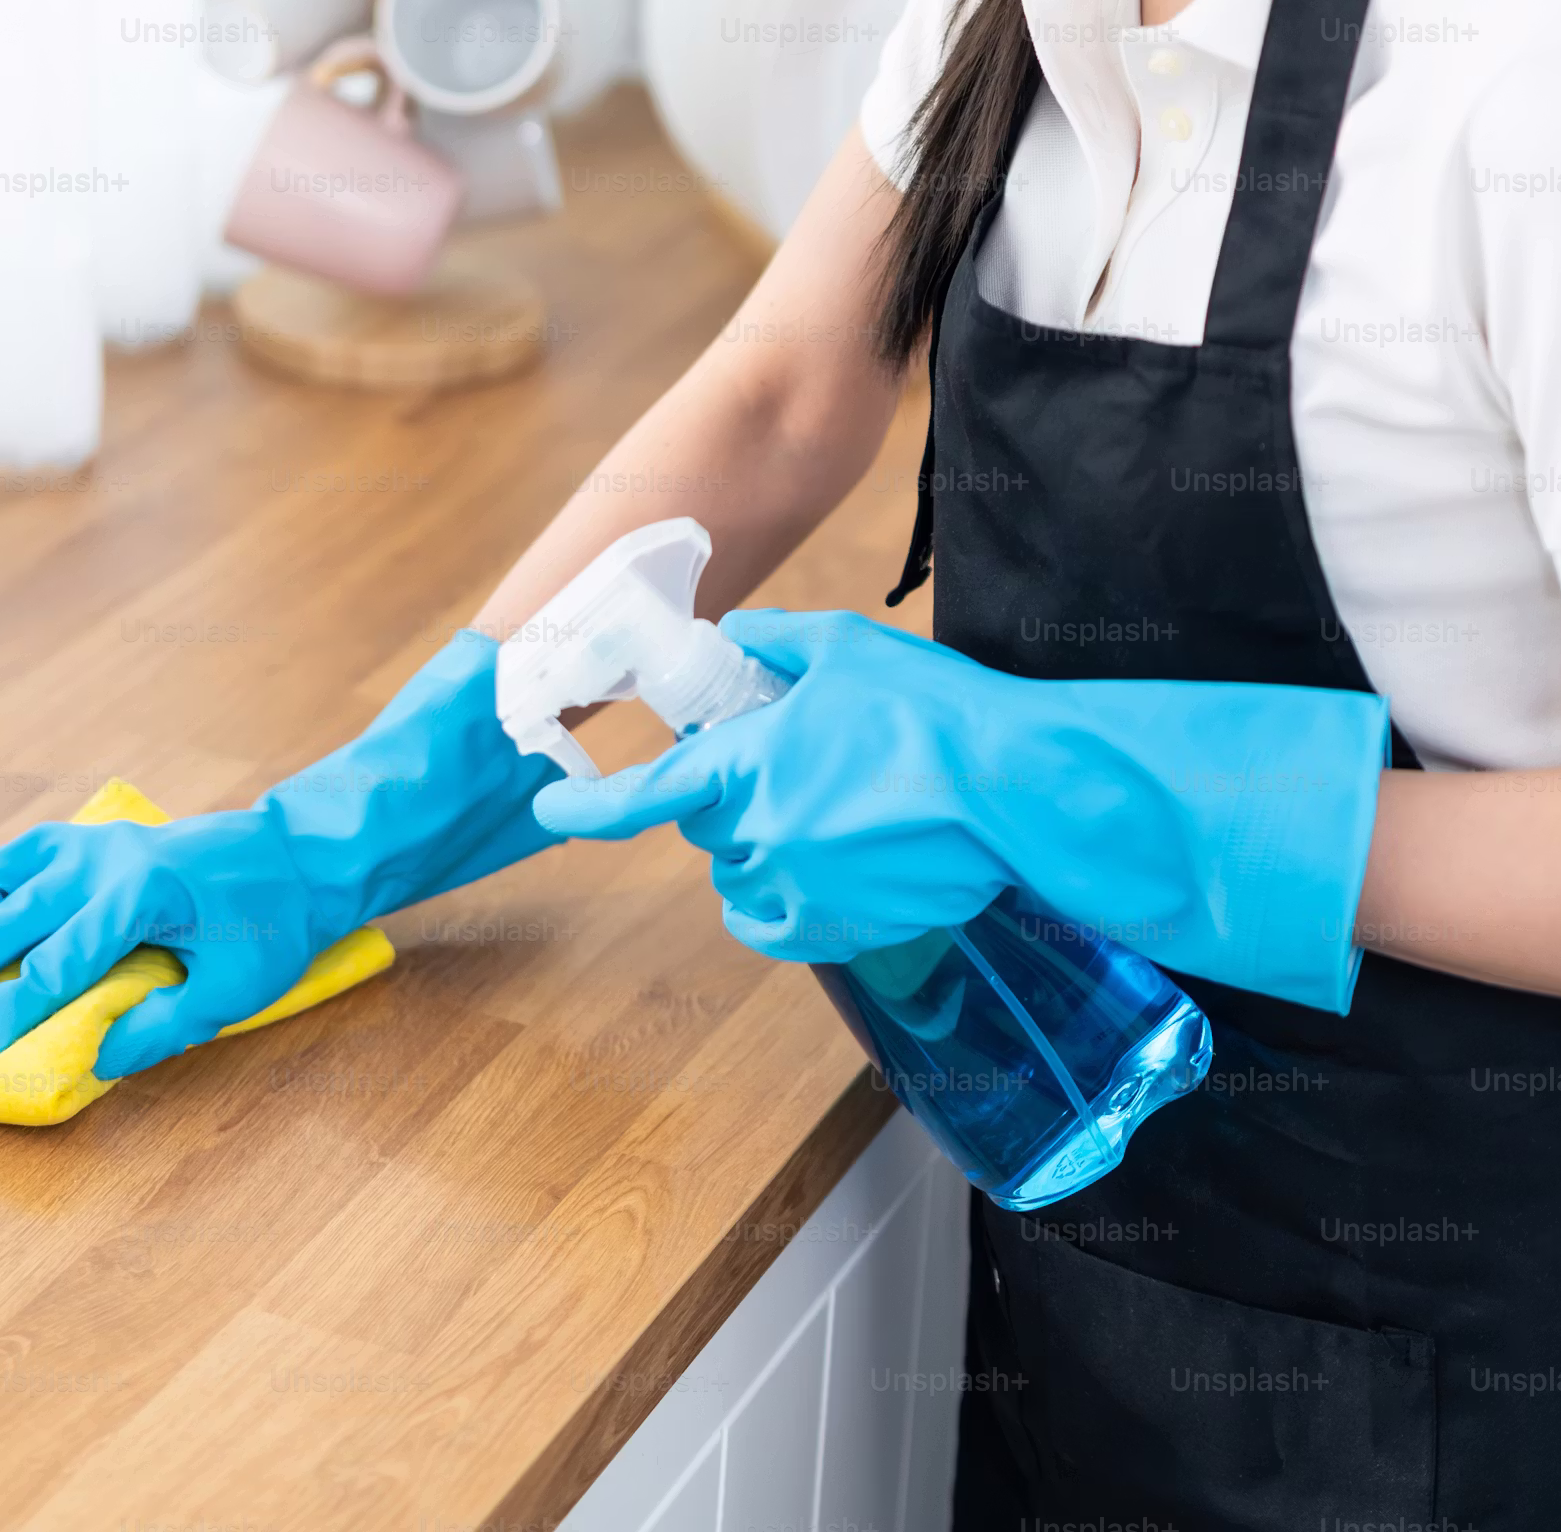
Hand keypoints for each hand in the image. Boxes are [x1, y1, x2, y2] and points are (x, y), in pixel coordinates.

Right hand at [0, 629, 565, 1077]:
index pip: (53, 973)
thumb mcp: (232, 990)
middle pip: (2, 927)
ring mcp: (92, 846)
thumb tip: (94, 1058)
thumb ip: (160, 1026)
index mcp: (137, 900)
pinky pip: (21, 859)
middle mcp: (101, 865)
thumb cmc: (273, 922)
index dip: (3, 1020)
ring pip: (0, 883)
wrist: (298, 852)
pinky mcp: (92, 840)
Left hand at [531, 609, 1391, 1012]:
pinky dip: (782, 901)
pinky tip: (822, 869)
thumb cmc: (934, 713)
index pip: (646, 794)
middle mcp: (760, 834)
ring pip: (741, 878)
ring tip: (826, 814)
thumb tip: (739, 632)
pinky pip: (778, 923)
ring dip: (759, 850)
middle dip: (730, 800)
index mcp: (750, 764)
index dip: (588, 806)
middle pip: (707, 828)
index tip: (548, 808)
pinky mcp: (840, 927)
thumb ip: (778, 641)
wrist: (1012, 790)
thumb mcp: (849, 649)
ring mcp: (799, 888)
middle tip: (792, 766)